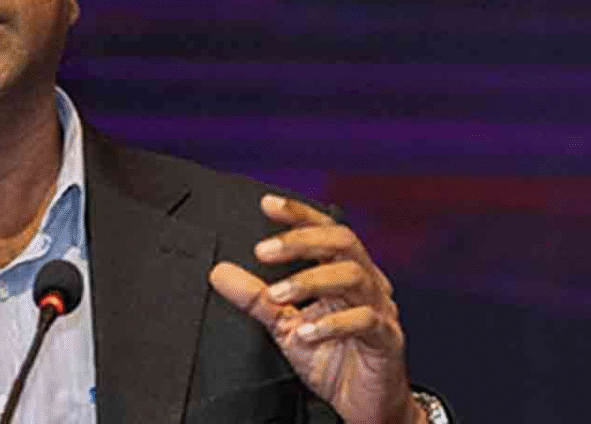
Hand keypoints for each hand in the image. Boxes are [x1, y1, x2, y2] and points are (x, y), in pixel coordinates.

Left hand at [208, 194, 424, 423]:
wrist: (362, 404)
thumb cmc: (330, 357)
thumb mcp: (284, 325)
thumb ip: (256, 298)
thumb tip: (219, 271)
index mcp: (343, 272)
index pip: (325, 230)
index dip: (299, 214)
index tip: (267, 204)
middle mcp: (366, 283)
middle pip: (342, 242)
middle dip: (301, 240)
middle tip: (263, 250)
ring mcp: (380, 309)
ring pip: (352, 276)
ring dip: (309, 281)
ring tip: (278, 294)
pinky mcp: (387, 340)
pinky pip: (365, 321)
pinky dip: (332, 324)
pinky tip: (307, 332)